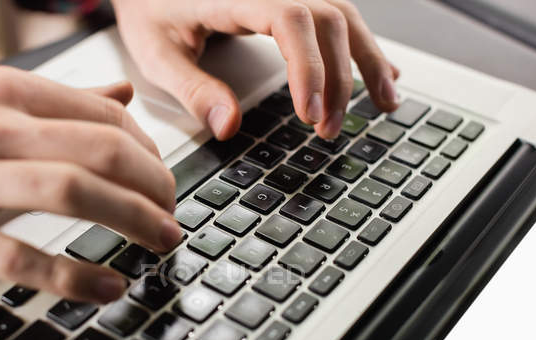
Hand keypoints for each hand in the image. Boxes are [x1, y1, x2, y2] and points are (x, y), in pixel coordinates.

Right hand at [0, 66, 182, 303]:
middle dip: (156, 187)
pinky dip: (72, 276)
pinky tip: (108, 286)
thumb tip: (122, 95)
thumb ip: (59, 100)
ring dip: (132, 221)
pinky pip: (16, 257)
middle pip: (104, 152)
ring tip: (162, 242)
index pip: (108, 118)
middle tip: (173, 215)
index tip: (164, 182)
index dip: (152, 154)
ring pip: (72, 194)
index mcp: (7, 92)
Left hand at [112, 0, 399, 139]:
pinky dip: (362, 47)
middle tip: (327, 131)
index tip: (310, 115)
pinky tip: (382, 71)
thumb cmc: (150, 8)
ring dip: (367, 62)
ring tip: (385, 105)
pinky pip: (338, 15)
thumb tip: (229, 127)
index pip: (289, 19)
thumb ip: (193, 88)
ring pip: (344, 14)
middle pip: (328, 18)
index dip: (308, 67)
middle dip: (338, 79)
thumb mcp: (156, 52)